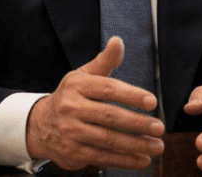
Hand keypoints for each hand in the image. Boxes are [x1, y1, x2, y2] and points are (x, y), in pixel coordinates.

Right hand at [25, 36, 164, 170]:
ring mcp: (71, 131)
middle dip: (138, 123)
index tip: (152, 101)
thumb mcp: (84, 76)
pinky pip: (103, 157)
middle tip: (159, 127)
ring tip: (157, 146)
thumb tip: (118, 41)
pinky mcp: (73, 152)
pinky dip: (125, 160)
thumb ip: (104, 61)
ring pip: (109, 139)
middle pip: (110, 116)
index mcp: (77, 85)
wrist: (41, 125)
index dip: (131, 94)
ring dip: (136, 145)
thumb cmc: (71, 97)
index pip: (107, 89)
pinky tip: (142, 159)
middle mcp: (71, 108)